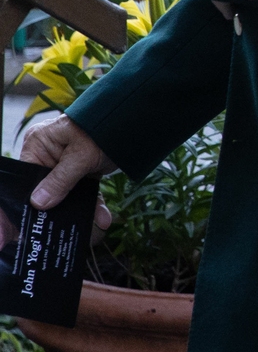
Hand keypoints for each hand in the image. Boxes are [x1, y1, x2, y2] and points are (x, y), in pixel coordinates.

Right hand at [21, 115, 114, 231]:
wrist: (136, 120)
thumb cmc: (103, 128)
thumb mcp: (81, 156)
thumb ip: (60, 180)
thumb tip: (38, 203)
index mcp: (38, 145)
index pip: (27, 177)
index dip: (31, 199)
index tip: (35, 220)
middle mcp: (48, 155)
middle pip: (46, 188)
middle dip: (59, 209)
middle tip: (62, 230)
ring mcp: (65, 164)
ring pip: (66, 193)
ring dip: (80, 210)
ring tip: (90, 229)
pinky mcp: (82, 170)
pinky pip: (83, 191)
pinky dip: (93, 204)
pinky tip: (102, 218)